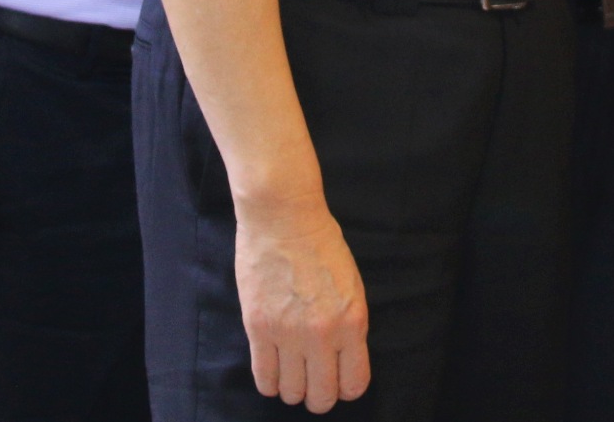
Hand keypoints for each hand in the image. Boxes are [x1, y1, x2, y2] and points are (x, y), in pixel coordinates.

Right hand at [234, 195, 369, 412]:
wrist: (284, 216)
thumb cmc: (320, 245)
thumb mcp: (352, 286)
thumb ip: (348, 326)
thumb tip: (341, 361)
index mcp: (352, 322)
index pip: (354, 384)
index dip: (345, 389)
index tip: (337, 381)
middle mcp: (322, 334)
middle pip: (321, 397)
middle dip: (318, 397)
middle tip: (312, 383)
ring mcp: (288, 333)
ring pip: (291, 393)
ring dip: (292, 389)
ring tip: (291, 373)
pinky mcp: (259, 327)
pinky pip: (264, 377)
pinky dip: (270, 382)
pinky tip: (273, 368)